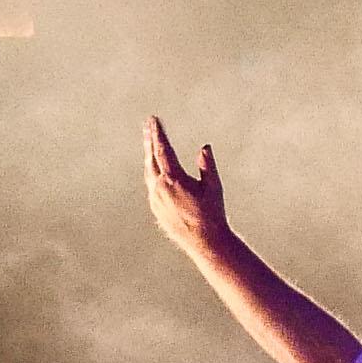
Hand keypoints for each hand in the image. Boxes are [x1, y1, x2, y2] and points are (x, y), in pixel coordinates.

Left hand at [143, 118, 230, 252]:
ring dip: (149, 155)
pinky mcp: (156, 208)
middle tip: (148, 124)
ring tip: (149, 142)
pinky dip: (152, 171)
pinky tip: (154, 168)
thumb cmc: (212, 213)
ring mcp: (156, 199)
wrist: (205, 242)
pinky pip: (151, 185)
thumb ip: (207, 166)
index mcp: (174, 180)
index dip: (158, 134)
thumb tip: (204, 147)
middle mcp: (160, 188)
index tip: (154, 120)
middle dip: (150, 139)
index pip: (163, 150)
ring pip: (149, 172)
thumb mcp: (213, 187)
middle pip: (151, 158)